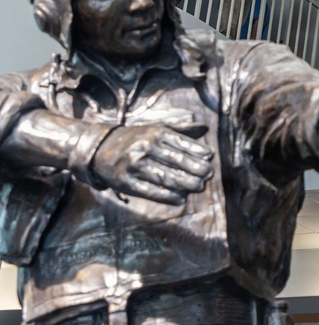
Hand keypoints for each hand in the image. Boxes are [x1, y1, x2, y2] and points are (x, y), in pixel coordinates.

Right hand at [91, 126, 213, 204]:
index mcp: (154, 133)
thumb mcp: (155, 129)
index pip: (181, 143)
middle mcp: (144, 147)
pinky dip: (167, 196)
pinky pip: (149, 191)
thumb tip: (205, 127)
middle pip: (176, 161)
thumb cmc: (135, 139)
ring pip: (165, 177)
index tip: (210, 158)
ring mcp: (134, 165)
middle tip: (209, 175)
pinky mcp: (125, 182)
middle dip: (196, 169)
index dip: (198, 151)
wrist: (99, 149)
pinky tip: (180, 198)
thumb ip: (180, 130)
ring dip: (185, 184)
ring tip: (198, 187)